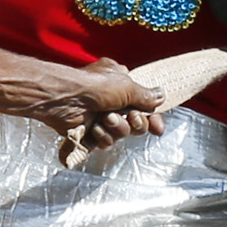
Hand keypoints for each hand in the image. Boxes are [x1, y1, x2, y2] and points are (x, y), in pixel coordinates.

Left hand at [21, 63, 163, 151]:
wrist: (65, 98)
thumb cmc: (94, 85)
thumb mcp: (128, 86)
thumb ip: (146, 96)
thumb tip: (161, 96)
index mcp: (121, 85)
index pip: (144, 105)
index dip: (152, 118)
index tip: (157, 127)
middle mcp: (112, 101)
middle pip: (135, 122)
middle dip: (134, 122)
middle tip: (129, 116)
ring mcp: (100, 116)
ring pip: (121, 133)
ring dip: (116, 128)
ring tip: (106, 118)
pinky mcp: (89, 131)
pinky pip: (105, 141)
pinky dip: (102, 136)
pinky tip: (96, 128)